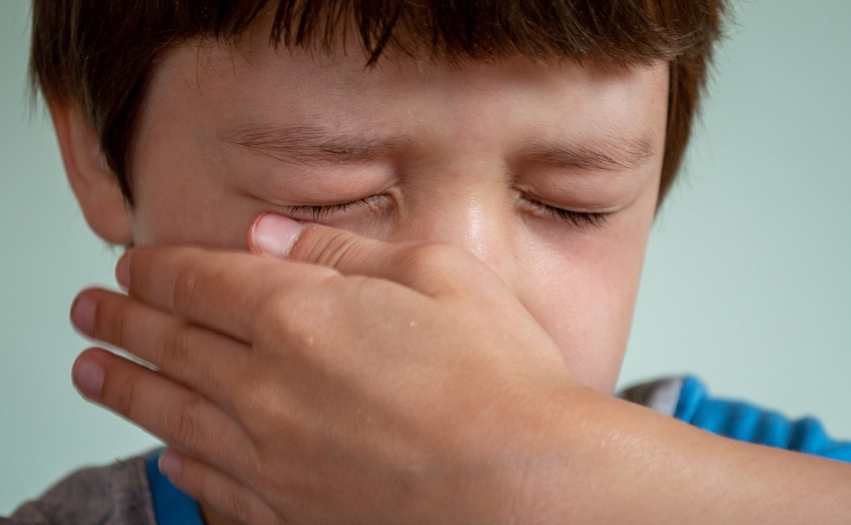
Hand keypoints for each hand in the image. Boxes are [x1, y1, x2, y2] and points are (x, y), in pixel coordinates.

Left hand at [69, 213, 584, 524]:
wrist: (531, 489)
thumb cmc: (500, 380)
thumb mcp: (436, 275)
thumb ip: (344, 250)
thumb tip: (272, 233)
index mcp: (300, 316)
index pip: (201, 282)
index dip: (157, 268)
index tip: (132, 264)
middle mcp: (268, 388)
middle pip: (170, 346)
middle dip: (120, 321)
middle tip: (87, 313)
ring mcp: (273, 458)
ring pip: (172, 415)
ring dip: (124, 388)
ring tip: (91, 374)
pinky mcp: (291, 513)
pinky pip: (210, 485)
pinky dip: (178, 462)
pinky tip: (166, 453)